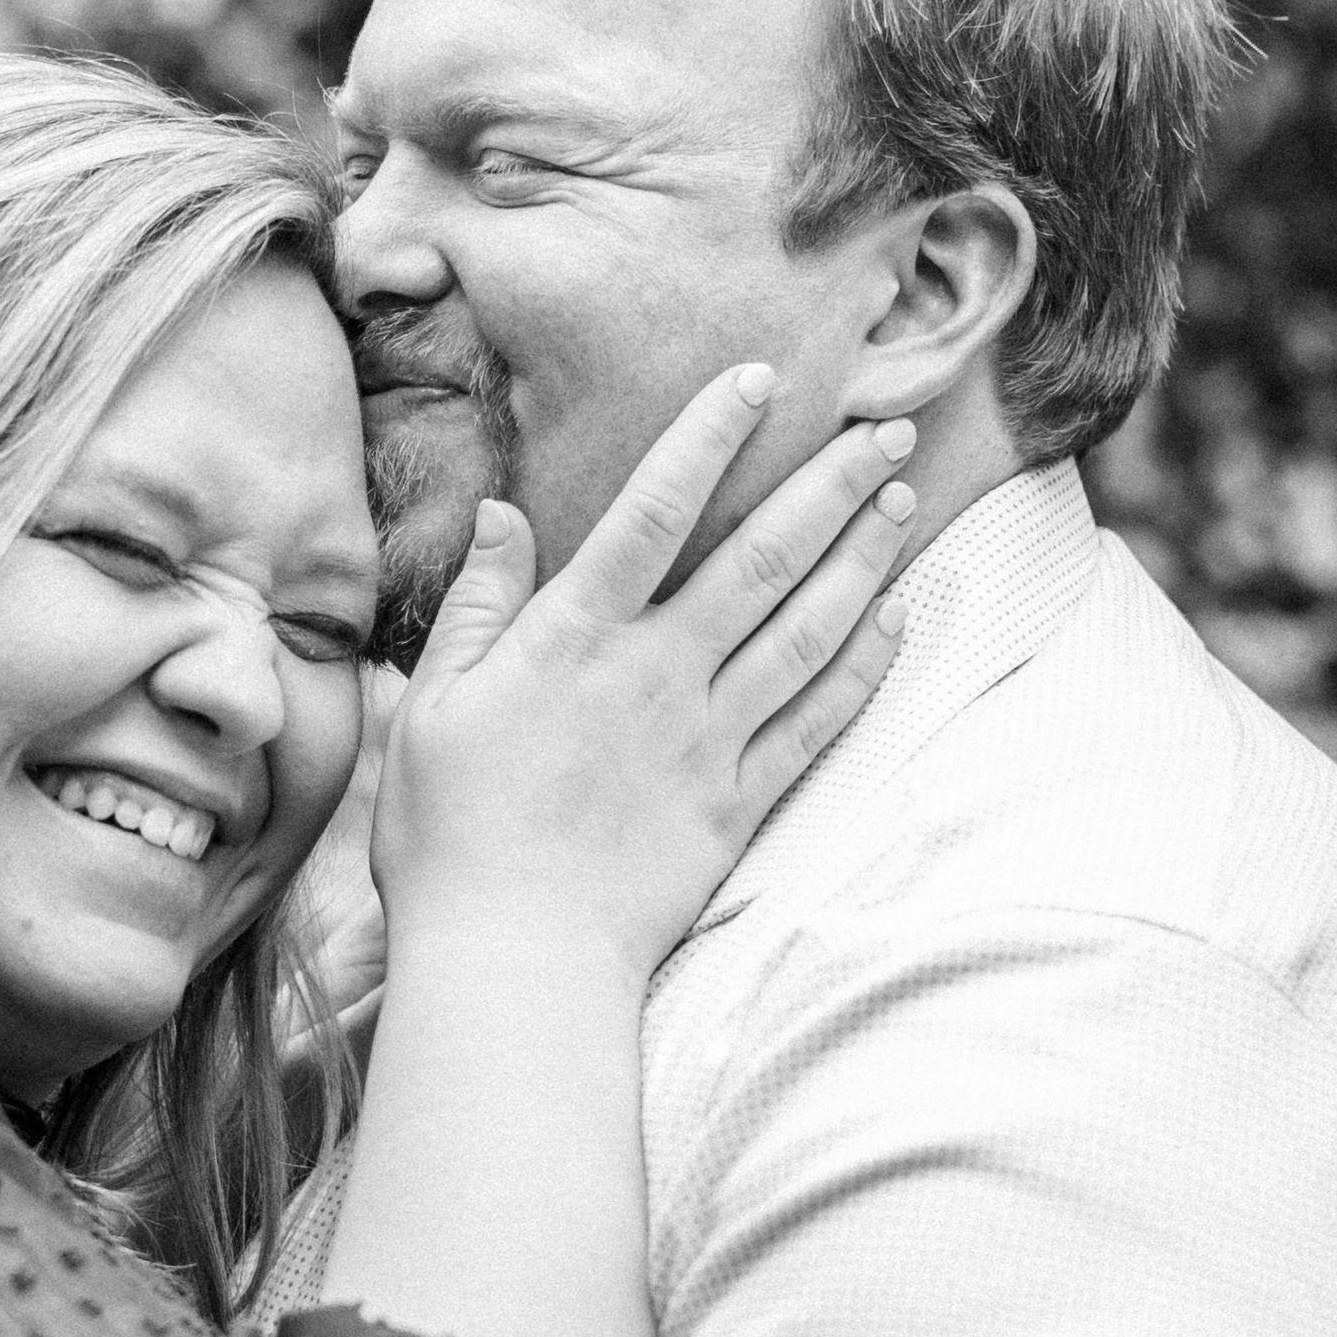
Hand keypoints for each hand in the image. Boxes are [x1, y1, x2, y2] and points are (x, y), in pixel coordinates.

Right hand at [374, 369, 920, 978]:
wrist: (514, 955)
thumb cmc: (450, 832)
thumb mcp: (432, 705)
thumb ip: (480, 604)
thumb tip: (504, 511)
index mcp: (574, 638)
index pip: (654, 511)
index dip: (709, 438)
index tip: (760, 380)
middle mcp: (656, 675)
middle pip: (760, 559)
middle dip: (830, 487)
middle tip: (888, 427)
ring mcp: (707, 739)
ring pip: (806, 630)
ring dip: (862, 559)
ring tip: (903, 500)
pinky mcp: (738, 804)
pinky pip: (817, 724)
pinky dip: (863, 668)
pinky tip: (897, 622)